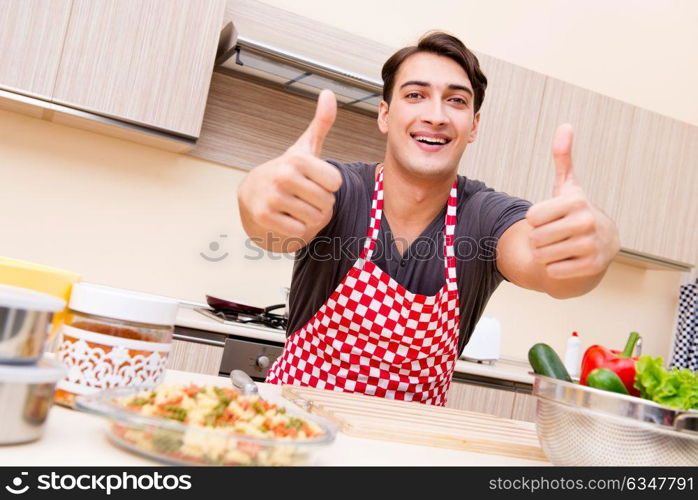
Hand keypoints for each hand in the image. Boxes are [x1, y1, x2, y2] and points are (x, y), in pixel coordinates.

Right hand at [239, 90, 342, 242]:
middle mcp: (283, 176)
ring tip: (296, 207)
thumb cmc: (287, 172)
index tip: (313, 180)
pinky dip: (297, 231)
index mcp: (297, 159)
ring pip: (315, 219)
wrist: (252, 194)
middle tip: (304, 197)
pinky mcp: (264, 218)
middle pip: (327, 203)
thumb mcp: (305, 148)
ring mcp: (272, 198)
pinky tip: (286, 219)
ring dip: (310, 219)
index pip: (336, 183)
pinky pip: (300, 232)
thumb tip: (329, 93)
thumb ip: (321, 122)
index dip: (328, 186)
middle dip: (320, 205)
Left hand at [525, 124, 619, 278]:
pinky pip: (553, 272)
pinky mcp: (591, 267)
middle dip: (538, 239)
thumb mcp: (568, 186)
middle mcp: (585, 222)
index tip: (549, 217)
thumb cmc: (576, 211)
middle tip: (553, 235)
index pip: (531, 217)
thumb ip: (563, 157)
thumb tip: (565, 125)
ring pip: (541, 256)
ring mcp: (590, 246)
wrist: (603, 242)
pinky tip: (567, 260)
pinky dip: (554, 269)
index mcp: (575, 202)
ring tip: (559, 246)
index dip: (535, 220)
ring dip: (544, 254)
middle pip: (535, 238)